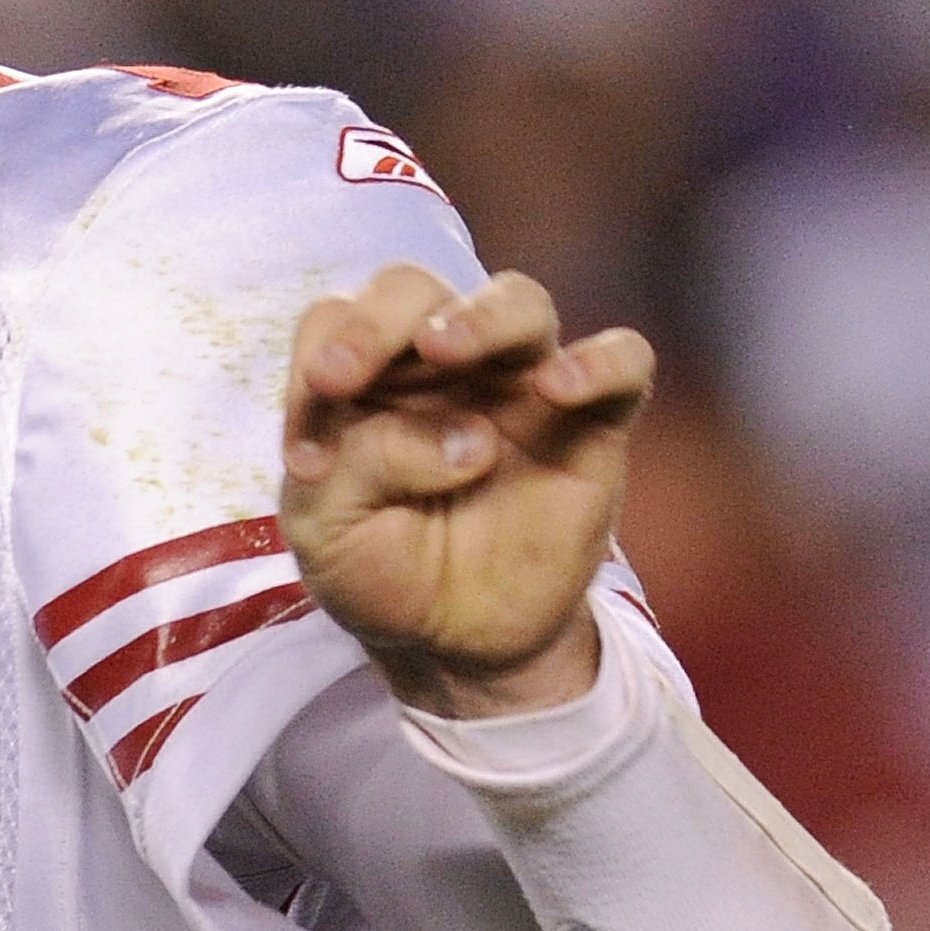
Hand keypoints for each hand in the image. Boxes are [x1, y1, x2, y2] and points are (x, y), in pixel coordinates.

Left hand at [279, 265, 653, 717]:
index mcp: (364, 376)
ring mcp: (519, 386)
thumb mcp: (329, 531)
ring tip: (444, 349)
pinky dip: (602, 362)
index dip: (315, 368)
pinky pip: (624, 363)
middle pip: (417, 288)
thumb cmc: (378, 567)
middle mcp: (441, 364)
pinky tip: (558, 388)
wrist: (449, 641)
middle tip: (344, 378)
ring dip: (480, 317)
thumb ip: (360, 468)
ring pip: (519, 304)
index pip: (336, 320)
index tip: (305, 454)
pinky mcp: (591, 425)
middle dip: (378, 319)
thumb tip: (471, 439)